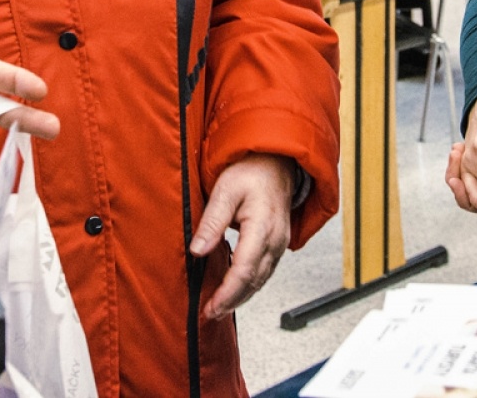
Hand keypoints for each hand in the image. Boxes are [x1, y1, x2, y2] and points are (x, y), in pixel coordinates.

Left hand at [191, 153, 295, 319]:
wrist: (276, 162)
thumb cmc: (251, 171)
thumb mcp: (225, 191)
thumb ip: (212, 222)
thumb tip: (196, 251)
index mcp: (262, 227)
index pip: (244, 271)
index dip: (226, 293)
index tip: (210, 307)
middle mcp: (275, 240)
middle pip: (254, 281)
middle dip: (232, 301)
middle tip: (210, 313)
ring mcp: (280, 243)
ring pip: (262, 279)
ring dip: (241, 296)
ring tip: (220, 307)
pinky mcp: (278, 243)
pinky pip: (266, 271)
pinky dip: (250, 284)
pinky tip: (236, 288)